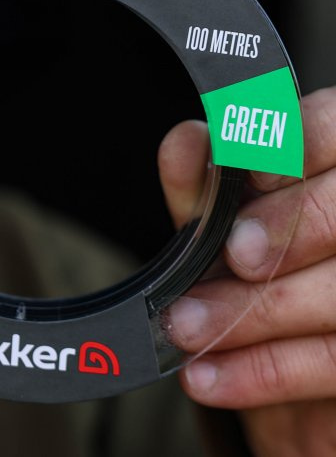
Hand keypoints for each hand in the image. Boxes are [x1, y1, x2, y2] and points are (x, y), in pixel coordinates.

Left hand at [158, 86, 335, 455]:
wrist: (280, 361)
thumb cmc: (255, 270)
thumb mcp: (220, 226)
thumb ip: (205, 187)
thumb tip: (186, 141)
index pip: (333, 129)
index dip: (296, 145)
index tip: (250, 170)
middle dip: (284, 232)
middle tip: (232, 256)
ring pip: (335, 295)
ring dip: (252, 314)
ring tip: (184, 326)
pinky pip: (330, 363)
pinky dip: (263, 373)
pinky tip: (205, 376)